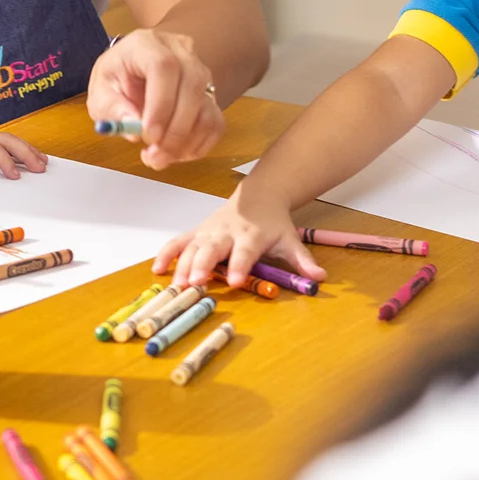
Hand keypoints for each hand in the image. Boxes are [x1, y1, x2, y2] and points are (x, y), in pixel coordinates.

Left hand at [88, 29, 224, 168]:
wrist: (132, 69)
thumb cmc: (117, 77)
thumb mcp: (101, 91)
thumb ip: (112, 108)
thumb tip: (133, 128)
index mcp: (147, 44)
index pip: (164, 66)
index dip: (161, 104)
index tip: (148, 135)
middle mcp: (180, 52)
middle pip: (192, 86)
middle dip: (175, 131)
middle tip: (154, 156)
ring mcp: (200, 71)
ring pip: (207, 108)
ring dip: (186, 142)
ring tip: (160, 157)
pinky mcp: (210, 93)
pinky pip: (216, 122)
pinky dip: (200, 144)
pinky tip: (177, 152)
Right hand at [152, 185, 326, 289]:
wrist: (258, 195)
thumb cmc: (273, 223)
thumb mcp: (290, 239)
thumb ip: (303, 260)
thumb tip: (321, 277)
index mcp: (251, 235)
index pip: (244, 252)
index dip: (238, 266)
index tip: (233, 282)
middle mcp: (227, 232)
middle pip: (212, 248)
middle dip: (201, 264)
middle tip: (195, 282)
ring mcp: (209, 231)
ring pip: (192, 246)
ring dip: (182, 264)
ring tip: (175, 284)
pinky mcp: (197, 231)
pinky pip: (179, 241)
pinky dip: (167, 254)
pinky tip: (157, 270)